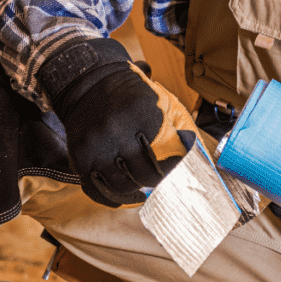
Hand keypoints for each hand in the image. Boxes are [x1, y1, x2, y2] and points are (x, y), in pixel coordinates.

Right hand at [38, 38, 197, 206]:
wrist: (89, 83)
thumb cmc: (131, 95)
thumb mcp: (159, 100)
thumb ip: (179, 127)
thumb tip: (201, 159)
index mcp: (142, 114)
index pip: (167, 156)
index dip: (176, 169)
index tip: (179, 171)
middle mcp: (117, 131)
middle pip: (145, 175)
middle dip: (157, 180)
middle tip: (161, 180)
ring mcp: (96, 146)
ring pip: (121, 187)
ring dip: (135, 192)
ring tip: (142, 189)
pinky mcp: (79, 157)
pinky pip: (96, 190)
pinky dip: (110, 198)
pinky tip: (122, 196)